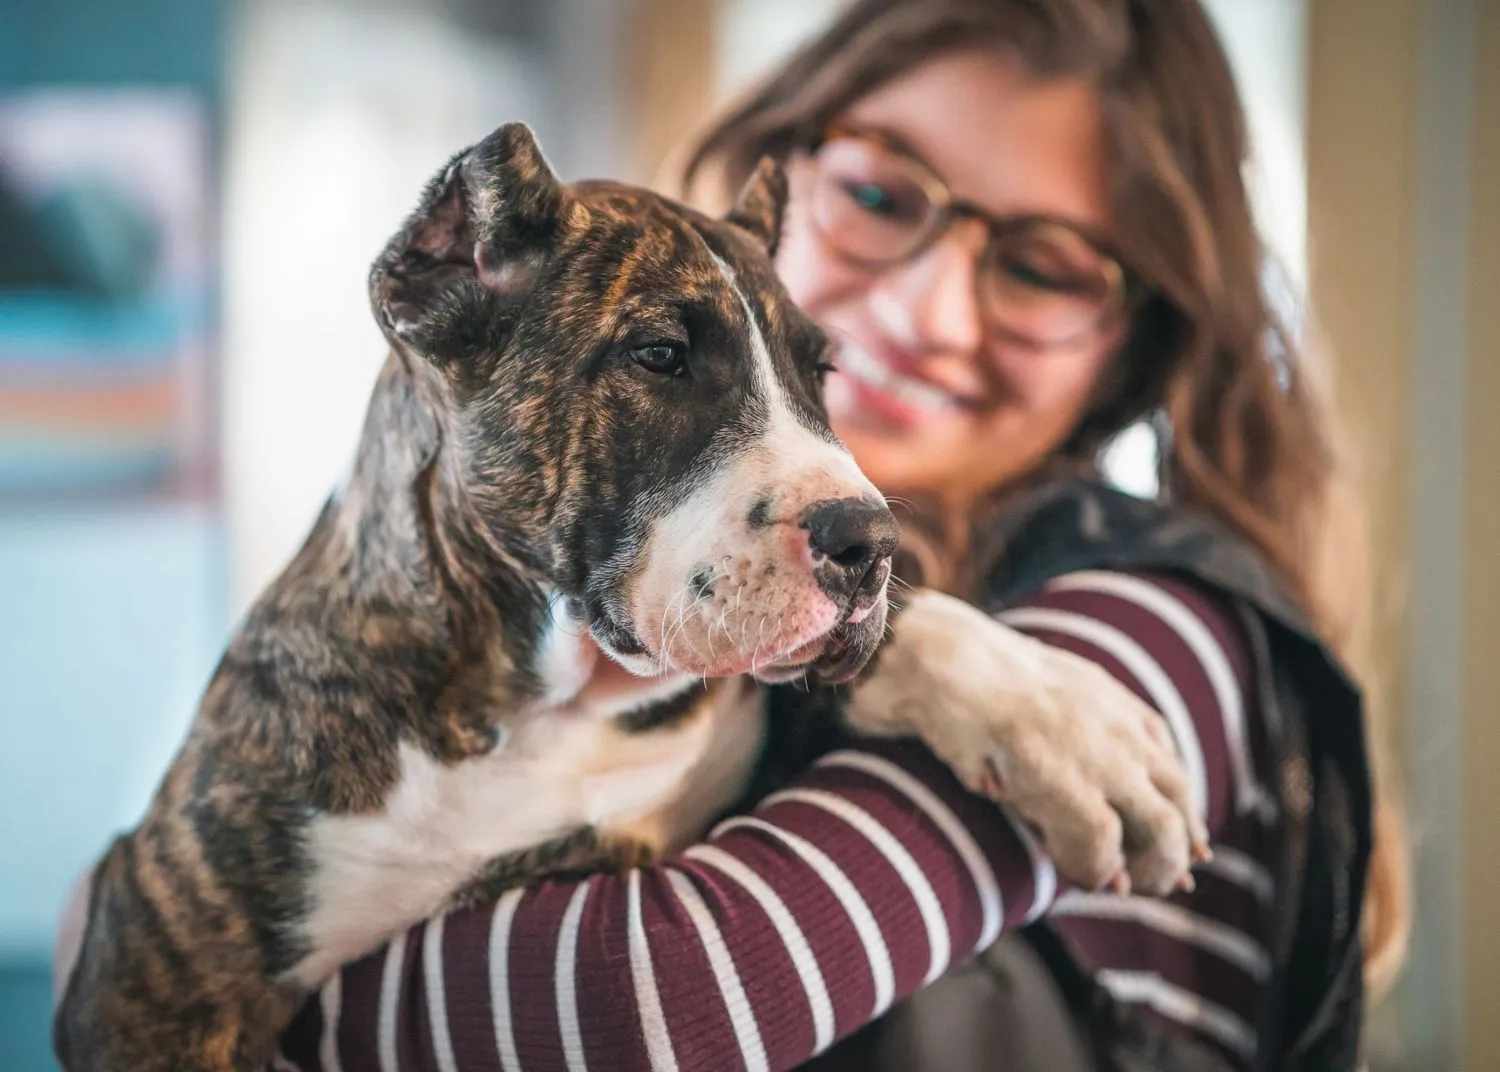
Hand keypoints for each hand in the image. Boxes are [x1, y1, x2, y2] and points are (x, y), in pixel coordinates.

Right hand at [845, 590, 1208, 895]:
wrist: (940, 660)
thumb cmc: (970, 680)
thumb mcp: (1041, 698)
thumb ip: (1067, 739)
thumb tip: (1073, 786)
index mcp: (1116, 704)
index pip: (1172, 769)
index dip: (1182, 818)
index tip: (1185, 852)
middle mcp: (1120, 730)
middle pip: (1178, 803)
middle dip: (1173, 852)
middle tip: (1156, 884)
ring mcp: (1098, 754)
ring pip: (1159, 830)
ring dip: (1148, 871)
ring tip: (1118, 887)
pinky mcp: (1064, 779)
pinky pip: (1101, 842)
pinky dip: (1093, 868)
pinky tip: (1073, 875)